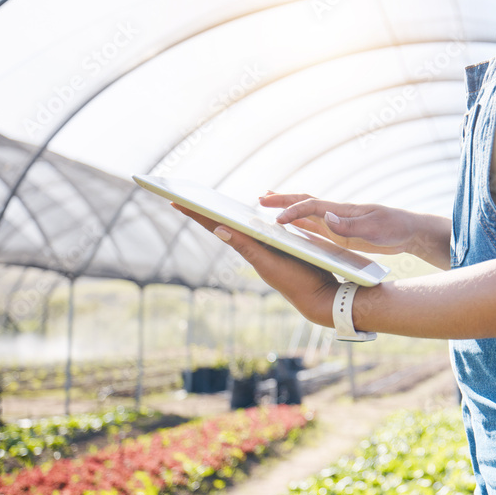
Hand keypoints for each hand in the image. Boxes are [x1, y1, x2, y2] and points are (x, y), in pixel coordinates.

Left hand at [170, 203, 338, 326]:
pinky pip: (260, 230)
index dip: (196, 214)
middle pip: (225, 224)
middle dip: (206, 211)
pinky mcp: (282, 247)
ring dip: (225, 216)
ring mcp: (267, 248)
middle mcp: (253, 247)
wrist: (320, 296)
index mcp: (247, 247)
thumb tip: (218, 228)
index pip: (216, 226)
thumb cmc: (295, 281)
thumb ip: (246, 247)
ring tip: (209, 206)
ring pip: (241, 227)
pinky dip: (250, 221)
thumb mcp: (268, 263)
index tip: (175, 201)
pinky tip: (249, 218)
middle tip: (186, 198)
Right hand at [261, 192, 451, 268]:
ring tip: (266, 205)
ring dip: (287, 208)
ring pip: (306, 212)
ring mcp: (337, 222)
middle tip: (259, 199)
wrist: (410, 231)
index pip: (311, 207)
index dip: (293, 212)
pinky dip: (298, 222)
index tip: (277, 220)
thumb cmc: (395, 228)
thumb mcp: (376, 228)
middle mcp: (336, 213)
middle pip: (304, 202)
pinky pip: (314, 226)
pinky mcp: (340, 232)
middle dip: (282, 200)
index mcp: (343, 210)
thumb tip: (328, 219)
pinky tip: (288, 225)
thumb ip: (353, 224)